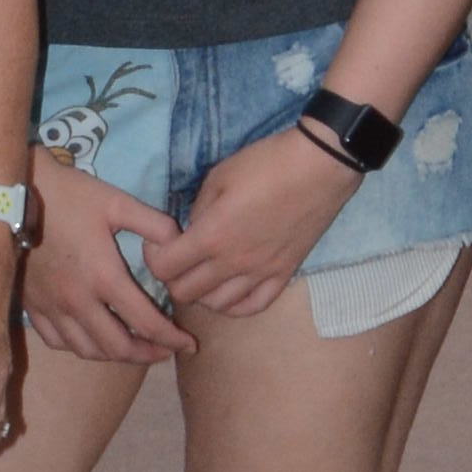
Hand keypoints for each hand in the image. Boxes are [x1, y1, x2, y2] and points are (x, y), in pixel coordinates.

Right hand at [21, 148, 197, 365]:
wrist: (14, 193)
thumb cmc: (68, 195)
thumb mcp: (117, 201)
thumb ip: (154, 225)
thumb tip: (178, 247)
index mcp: (104, 277)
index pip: (146, 323)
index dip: (172, 338)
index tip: (189, 344)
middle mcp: (78, 301)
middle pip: (118, 347)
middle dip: (148, 354)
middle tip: (165, 350)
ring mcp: (52, 307)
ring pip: (88, 350)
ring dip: (116, 355)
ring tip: (133, 349)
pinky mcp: (33, 307)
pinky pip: (59, 341)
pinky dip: (81, 347)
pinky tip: (93, 339)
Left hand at [155, 124, 358, 329]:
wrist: (319, 167)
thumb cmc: (266, 164)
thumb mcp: (218, 177)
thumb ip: (197, 211)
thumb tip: (191, 232)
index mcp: (212, 236)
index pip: (164, 269)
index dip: (153, 257)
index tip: (161, 243)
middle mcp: (233, 263)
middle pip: (185, 293)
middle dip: (173, 277)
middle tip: (179, 258)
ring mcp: (261, 273)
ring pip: (217, 306)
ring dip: (202, 293)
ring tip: (204, 273)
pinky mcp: (284, 275)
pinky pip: (253, 306)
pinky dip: (234, 305)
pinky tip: (230, 290)